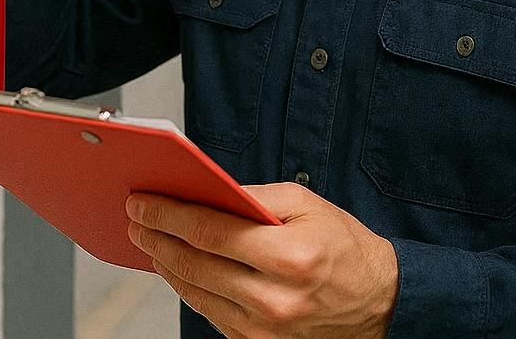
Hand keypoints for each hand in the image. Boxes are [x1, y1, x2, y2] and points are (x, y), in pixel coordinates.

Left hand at [126, 183, 397, 337]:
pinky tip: (178, 269)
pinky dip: (190, 290)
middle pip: (196, 266)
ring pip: (197, 294)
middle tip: (135, 218)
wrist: (379, 302)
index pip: (211, 232)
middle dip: (158, 238)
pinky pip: (212, 316)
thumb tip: (208, 191)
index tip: (143, 202)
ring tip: (148, 241)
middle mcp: (275, 300)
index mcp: (289, 256)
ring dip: (166, 265)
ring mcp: (266, 331)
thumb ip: (255, 196)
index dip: (170, 215)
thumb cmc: (344, 248)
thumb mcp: (307, 204)